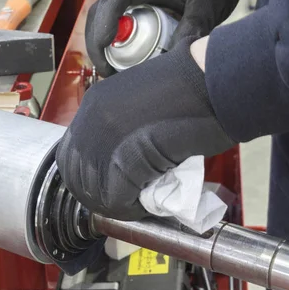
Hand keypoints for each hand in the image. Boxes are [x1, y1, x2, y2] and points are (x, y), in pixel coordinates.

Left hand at [56, 38, 235, 220]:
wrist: (217, 80)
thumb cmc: (193, 87)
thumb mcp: (142, 102)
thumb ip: (123, 129)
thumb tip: (122, 163)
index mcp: (93, 105)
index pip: (70, 154)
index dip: (87, 177)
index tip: (109, 186)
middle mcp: (90, 120)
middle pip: (75, 175)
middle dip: (97, 195)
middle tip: (124, 201)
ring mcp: (105, 139)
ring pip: (94, 191)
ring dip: (116, 204)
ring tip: (139, 203)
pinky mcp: (127, 158)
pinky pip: (117, 199)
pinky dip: (130, 209)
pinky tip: (146, 205)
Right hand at [86, 0, 253, 76]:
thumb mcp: (206, 9)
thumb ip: (192, 29)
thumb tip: (174, 59)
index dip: (106, 20)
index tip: (106, 46)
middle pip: (101, 8)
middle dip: (96, 39)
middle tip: (106, 69)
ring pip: (102, 16)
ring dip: (99, 42)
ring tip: (109, 70)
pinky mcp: (137, 7)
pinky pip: (113, 22)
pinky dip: (109, 41)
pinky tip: (118, 62)